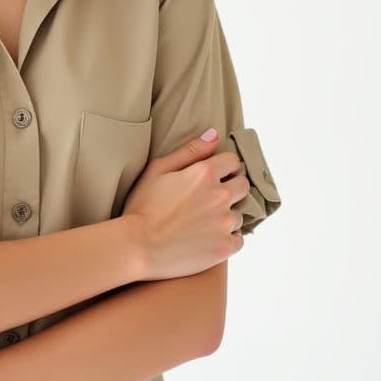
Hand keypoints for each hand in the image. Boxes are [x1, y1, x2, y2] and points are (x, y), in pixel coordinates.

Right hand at [123, 127, 249, 279]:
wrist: (137, 247)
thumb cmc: (142, 208)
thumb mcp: (158, 170)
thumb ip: (189, 151)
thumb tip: (214, 134)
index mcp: (205, 174)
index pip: (233, 161)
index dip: (224, 167)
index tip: (214, 176)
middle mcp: (220, 196)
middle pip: (243, 186)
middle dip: (230, 188)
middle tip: (210, 199)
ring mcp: (224, 223)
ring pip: (239, 214)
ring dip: (226, 216)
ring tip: (204, 222)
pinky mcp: (224, 247)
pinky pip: (239, 239)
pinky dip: (227, 238)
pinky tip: (208, 238)